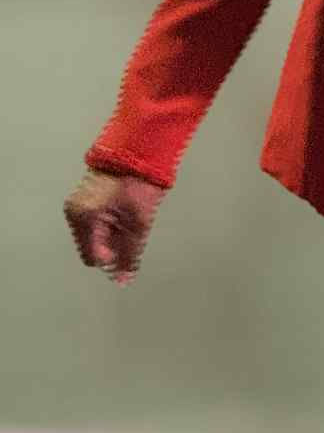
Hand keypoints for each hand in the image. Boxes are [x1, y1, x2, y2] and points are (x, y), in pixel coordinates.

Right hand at [63, 169, 166, 284]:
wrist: (138, 152)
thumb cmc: (140, 185)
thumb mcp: (139, 223)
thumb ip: (131, 254)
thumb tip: (124, 280)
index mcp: (85, 217)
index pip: (92, 257)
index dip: (112, 259)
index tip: (129, 248)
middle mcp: (74, 213)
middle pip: (91, 248)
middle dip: (111, 247)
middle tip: (131, 234)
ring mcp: (76, 205)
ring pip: (92, 237)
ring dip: (110, 237)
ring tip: (128, 221)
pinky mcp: (82, 200)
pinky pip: (92, 224)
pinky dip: (107, 226)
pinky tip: (121, 216)